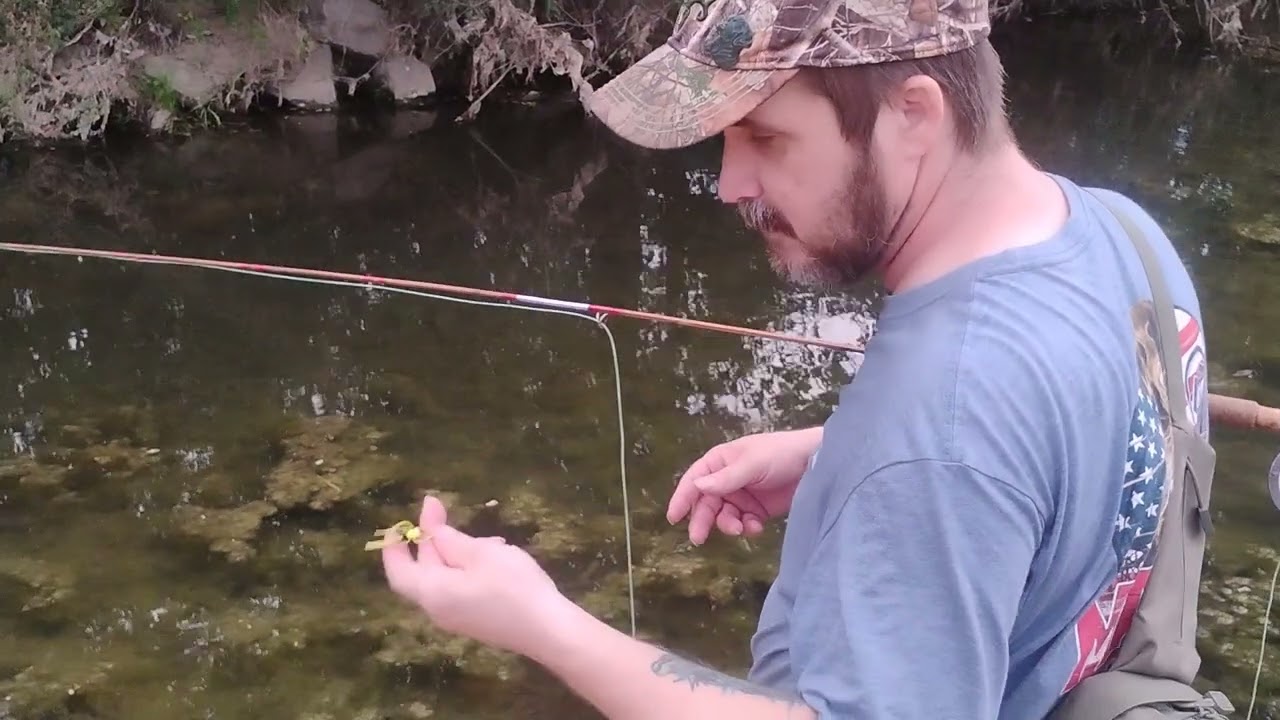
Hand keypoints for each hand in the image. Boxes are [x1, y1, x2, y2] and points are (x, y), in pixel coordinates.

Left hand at [381, 495, 572, 657]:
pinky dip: (468, 567)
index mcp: (432, 592)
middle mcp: (438, 609)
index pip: (399, 571)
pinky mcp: (478, 620)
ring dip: (456, 553)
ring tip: (485, 537)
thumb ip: (449, 538)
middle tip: (442, 510)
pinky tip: (495, 555)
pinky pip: (461, 589)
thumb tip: (427, 523)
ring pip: (445, 578)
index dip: (394, 547)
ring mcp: (458, 618)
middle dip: (431, 541)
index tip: (400, 522)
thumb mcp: (479, 553)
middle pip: (423, 573)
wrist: (548, 630)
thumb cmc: (512, 585)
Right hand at [666, 427, 821, 544]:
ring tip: (741, 528)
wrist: (817, 463)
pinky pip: (744, 523)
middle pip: (707, 503)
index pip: (695, 480)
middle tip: (698, 538)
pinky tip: (757, 527)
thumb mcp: (752, 463)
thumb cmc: (782, 454)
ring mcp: (743, 495)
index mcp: (721, 461)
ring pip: (724, 516)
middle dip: (703, 519)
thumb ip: (726, 479)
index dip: (682, 497)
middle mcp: (727, 479)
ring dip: (728, 524)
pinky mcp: (758, 510)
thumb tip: (697, 487)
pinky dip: (747, 527)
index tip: (673, 517)